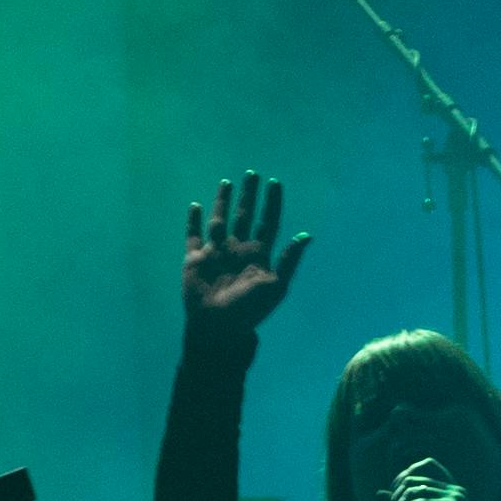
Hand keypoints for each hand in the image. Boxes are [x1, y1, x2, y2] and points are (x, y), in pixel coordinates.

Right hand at [180, 173, 310, 337]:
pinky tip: (196, 206)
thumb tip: (307, 235)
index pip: (267, 222)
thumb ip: (289, 259)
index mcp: (258, 254)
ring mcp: (216, 253)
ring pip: (220, 220)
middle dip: (249, 196)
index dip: (272, 203)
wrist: (218, 326)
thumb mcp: (276, 285)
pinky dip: (193, 221)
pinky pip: (194, 236)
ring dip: (223, 202)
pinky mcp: (195, 259)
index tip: (275, 183)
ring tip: (227, 183)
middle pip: (245, 216)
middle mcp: (237, 249)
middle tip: (252, 174)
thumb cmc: (249, 310)